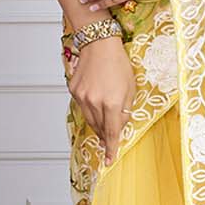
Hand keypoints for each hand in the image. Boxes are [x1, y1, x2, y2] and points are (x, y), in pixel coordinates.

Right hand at [67, 37, 135, 165]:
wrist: (99, 44)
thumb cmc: (118, 63)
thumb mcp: (131, 87)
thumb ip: (126, 109)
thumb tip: (119, 125)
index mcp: (112, 103)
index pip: (112, 132)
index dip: (111, 148)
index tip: (109, 160)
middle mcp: (95, 102)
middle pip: (99, 128)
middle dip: (105, 135)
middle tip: (108, 140)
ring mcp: (82, 97)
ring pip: (89, 120)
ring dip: (97, 124)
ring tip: (102, 124)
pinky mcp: (74, 91)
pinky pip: (82, 107)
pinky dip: (89, 109)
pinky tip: (95, 102)